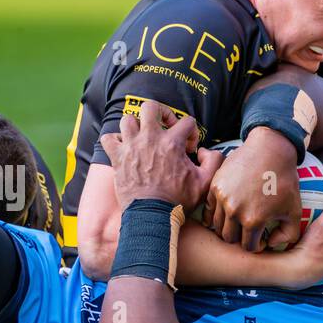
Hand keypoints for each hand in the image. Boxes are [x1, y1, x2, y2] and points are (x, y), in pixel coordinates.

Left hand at [98, 100, 220, 210]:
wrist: (151, 215)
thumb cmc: (177, 201)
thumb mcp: (205, 182)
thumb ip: (214, 161)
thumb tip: (206, 151)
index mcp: (172, 143)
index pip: (186, 121)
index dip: (191, 133)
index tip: (188, 149)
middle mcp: (150, 139)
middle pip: (151, 106)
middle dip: (160, 113)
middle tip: (164, 127)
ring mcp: (131, 147)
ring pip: (128, 120)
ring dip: (136, 126)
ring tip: (143, 137)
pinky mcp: (117, 158)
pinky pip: (108, 138)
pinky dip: (114, 140)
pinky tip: (124, 148)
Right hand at [202, 128, 301, 252]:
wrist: (270, 150)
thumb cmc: (284, 181)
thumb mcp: (294, 210)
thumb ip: (288, 234)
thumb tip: (270, 244)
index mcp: (253, 220)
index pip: (248, 246)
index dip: (256, 245)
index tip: (260, 238)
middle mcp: (234, 211)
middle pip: (229, 238)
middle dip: (239, 238)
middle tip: (247, 231)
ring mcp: (222, 198)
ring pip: (217, 225)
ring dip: (227, 225)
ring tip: (237, 221)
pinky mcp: (215, 186)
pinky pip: (209, 208)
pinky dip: (215, 213)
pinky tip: (226, 210)